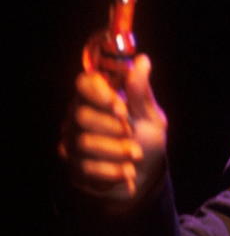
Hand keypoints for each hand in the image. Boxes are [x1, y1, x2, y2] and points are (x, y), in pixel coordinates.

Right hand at [59, 54, 167, 195]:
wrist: (145, 174)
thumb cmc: (146, 138)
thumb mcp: (151, 115)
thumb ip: (141, 93)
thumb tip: (142, 61)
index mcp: (98, 98)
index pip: (84, 83)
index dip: (99, 94)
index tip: (122, 108)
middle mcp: (78, 116)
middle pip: (81, 115)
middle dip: (111, 127)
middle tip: (132, 134)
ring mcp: (72, 142)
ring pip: (82, 143)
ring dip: (115, 151)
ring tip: (136, 156)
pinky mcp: (73, 167)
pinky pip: (85, 168)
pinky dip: (111, 171)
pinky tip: (127, 173)